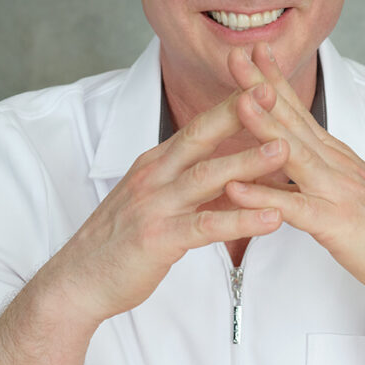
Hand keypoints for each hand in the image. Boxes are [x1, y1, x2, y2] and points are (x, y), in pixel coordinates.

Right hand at [45, 82, 289, 324]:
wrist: (79, 280)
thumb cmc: (121, 243)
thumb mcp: (157, 204)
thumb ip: (195, 190)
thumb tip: (238, 180)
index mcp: (155, 165)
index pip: (197, 127)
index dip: (229, 105)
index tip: (262, 83)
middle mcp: (154, 178)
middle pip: (200, 137)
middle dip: (238, 113)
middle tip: (274, 91)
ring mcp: (154, 206)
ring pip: (206, 178)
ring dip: (247, 162)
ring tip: (285, 150)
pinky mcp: (158, 238)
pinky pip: (205, 227)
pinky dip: (241, 221)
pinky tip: (272, 219)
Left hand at [224, 44, 364, 300]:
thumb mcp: (344, 190)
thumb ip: (316, 171)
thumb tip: (286, 157)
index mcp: (334, 156)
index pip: (300, 110)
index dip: (275, 80)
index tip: (253, 50)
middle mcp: (335, 165)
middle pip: (293, 120)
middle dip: (263, 86)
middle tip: (235, 54)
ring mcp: (336, 191)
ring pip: (295, 154)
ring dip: (266, 127)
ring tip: (237, 101)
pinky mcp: (335, 223)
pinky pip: (295, 208)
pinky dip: (265, 198)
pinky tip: (236, 188)